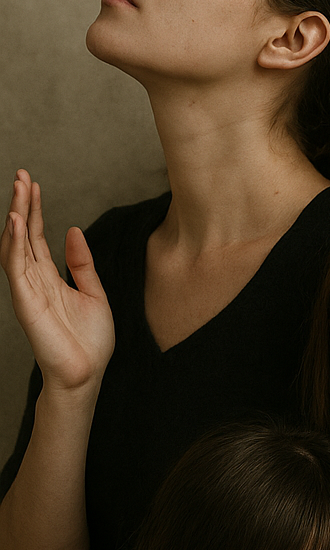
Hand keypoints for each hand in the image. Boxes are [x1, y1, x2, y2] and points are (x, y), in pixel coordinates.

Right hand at [2, 171, 113, 389]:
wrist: (87, 375)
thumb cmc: (90, 342)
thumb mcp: (94, 294)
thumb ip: (82, 264)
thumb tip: (73, 230)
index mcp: (50, 278)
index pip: (38, 236)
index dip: (36, 209)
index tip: (33, 183)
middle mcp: (34, 280)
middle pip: (24, 235)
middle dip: (22, 204)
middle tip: (22, 175)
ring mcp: (27, 290)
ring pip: (15, 245)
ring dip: (16, 216)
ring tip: (19, 189)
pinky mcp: (25, 302)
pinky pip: (15, 268)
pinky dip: (14, 244)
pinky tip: (17, 222)